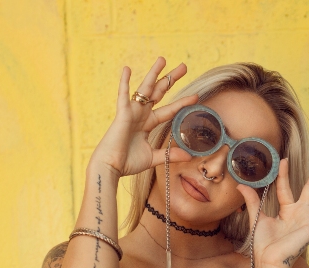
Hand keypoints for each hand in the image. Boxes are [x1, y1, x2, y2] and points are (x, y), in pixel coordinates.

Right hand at [89, 57, 198, 176]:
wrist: (112, 167)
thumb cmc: (128, 163)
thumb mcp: (153, 157)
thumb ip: (169, 154)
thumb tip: (189, 156)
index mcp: (148, 124)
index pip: (169, 110)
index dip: (181, 103)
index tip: (196, 96)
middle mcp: (141, 115)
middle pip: (159, 93)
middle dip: (170, 79)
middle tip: (183, 66)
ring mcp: (131, 113)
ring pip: (144, 89)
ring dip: (153, 74)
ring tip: (163, 60)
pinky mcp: (122, 114)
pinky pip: (123, 96)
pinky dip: (124, 82)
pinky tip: (127, 68)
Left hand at [237, 155, 308, 267]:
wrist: (268, 260)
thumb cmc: (263, 243)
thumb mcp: (257, 218)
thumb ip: (252, 201)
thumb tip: (241, 185)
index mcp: (286, 210)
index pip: (286, 187)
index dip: (285, 173)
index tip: (284, 159)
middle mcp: (299, 212)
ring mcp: (308, 220)